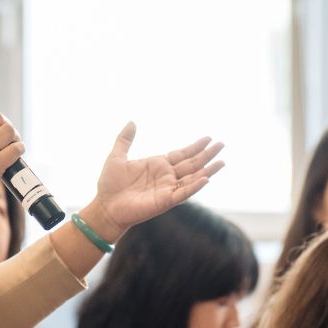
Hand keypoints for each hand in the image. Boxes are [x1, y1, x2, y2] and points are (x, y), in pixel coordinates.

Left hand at [92, 122, 223, 238]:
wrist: (105, 205)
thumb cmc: (110, 184)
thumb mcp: (117, 156)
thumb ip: (125, 139)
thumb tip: (132, 122)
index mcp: (158, 165)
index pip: (181, 154)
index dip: (195, 146)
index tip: (209, 138)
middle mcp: (166, 177)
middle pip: (192, 164)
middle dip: (207, 154)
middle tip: (222, 144)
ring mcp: (167, 189)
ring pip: (192, 178)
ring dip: (207, 170)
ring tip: (222, 161)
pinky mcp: (165, 201)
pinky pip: (183, 193)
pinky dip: (194, 186)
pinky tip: (206, 178)